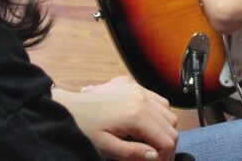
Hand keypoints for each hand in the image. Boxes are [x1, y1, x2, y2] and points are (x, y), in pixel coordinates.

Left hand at [54, 76, 178, 160]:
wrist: (70, 107)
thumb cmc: (85, 128)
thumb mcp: (105, 147)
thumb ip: (132, 152)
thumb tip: (155, 156)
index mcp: (137, 115)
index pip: (167, 139)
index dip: (165, 157)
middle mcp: (144, 100)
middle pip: (172, 127)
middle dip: (167, 146)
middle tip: (156, 160)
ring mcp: (142, 91)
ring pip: (170, 114)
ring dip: (166, 131)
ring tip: (152, 145)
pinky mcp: (138, 88)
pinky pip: (161, 103)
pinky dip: (161, 117)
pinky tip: (149, 127)